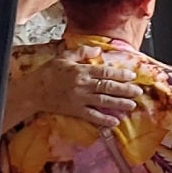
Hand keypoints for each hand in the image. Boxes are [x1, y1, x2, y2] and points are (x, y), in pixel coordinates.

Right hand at [11, 55, 139, 128]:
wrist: (33, 91)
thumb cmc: (48, 72)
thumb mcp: (64, 56)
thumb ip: (81, 52)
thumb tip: (98, 50)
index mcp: (81, 70)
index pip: (104, 72)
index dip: (119, 74)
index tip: (132, 75)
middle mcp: (82, 85)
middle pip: (107, 87)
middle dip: (124, 90)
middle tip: (138, 92)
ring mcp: (79, 99)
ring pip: (103, 101)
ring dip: (119, 104)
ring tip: (131, 105)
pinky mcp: (74, 110)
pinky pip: (92, 116)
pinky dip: (103, 120)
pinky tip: (114, 122)